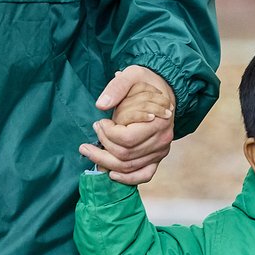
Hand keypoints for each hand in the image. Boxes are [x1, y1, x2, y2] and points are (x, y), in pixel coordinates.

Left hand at [82, 65, 176, 184]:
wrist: (165, 90)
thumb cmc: (147, 83)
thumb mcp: (132, 75)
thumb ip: (116, 88)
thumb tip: (101, 105)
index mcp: (158, 122)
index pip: (127, 139)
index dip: (107, 134)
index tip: (100, 122)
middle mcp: (162, 141)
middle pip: (126, 155)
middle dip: (102, 148)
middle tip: (89, 140)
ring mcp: (160, 151)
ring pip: (130, 167)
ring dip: (106, 163)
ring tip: (90, 152)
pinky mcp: (157, 157)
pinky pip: (144, 175)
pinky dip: (128, 178)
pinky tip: (112, 174)